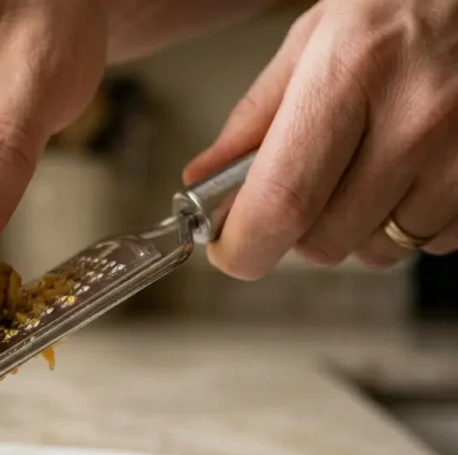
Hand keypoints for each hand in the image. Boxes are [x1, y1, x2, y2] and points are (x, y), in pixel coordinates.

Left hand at [184, 0, 457, 277]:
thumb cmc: (409, 0)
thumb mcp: (319, 34)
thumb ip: (257, 115)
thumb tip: (202, 181)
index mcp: (354, 70)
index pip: (283, 201)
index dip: (245, 245)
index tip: (230, 249)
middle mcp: (415, 117)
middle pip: (325, 240)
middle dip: (298, 230)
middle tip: (308, 183)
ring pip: (379, 249)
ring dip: (358, 227)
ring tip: (372, 163)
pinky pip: (433, 242)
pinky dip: (411, 220)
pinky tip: (416, 168)